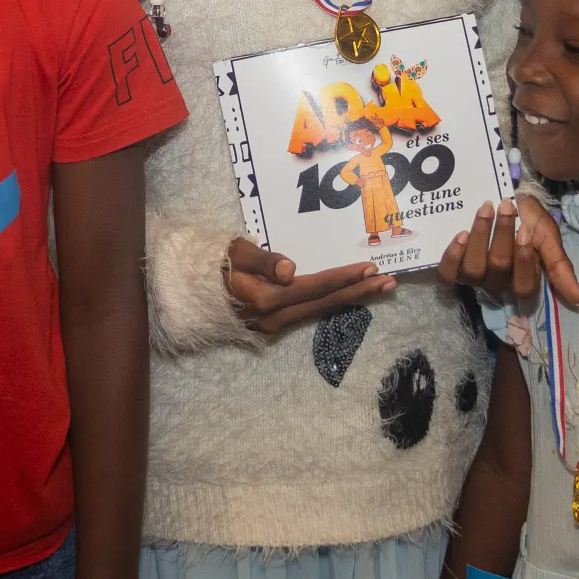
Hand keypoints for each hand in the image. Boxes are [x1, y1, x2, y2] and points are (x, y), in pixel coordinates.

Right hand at [222, 237, 395, 334]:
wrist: (188, 292)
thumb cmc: (212, 265)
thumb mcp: (235, 253)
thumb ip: (263, 260)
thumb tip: (291, 270)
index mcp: (267, 299)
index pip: (315, 286)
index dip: (344, 277)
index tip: (371, 268)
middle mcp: (274, 318)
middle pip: (325, 303)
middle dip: (359, 292)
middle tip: (390, 282)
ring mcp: (274, 326)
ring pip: (320, 310)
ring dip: (351, 298)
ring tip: (378, 288)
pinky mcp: (272, 326)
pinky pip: (309, 313)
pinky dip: (332, 303)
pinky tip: (348, 296)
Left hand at [438, 196, 578, 310]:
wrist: (508, 196)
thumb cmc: (530, 219)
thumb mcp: (548, 238)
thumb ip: (559, 267)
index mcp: (522, 281)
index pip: (523, 287)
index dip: (523, 262)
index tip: (526, 230)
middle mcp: (497, 284)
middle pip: (498, 271)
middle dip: (502, 236)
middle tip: (506, 206)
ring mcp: (474, 276)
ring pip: (473, 270)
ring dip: (480, 236)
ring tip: (485, 210)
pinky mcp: (453, 266)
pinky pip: (448, 274)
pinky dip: (453, 256)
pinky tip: (461, 235)